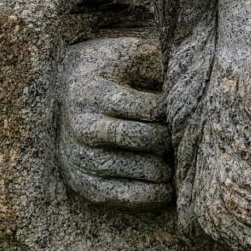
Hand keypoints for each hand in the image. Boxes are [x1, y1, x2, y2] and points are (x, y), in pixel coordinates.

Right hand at [58, 37, 171, 210]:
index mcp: (94, 92)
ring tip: (177, 165)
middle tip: (182, 139)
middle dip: (169, 140)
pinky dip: (145, 197)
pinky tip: (166, 191)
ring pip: (133, 168)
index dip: (174, 114)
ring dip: (162, 170)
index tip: (184, 113)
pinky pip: (116, 195)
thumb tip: (182, 79)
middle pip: (143, 138)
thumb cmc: (110, 67)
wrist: (66, 85)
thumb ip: (153, 60)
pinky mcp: (79, 180)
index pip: (149, 109)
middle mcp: (82, 126)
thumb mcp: (128, 53)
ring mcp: (78, 155)